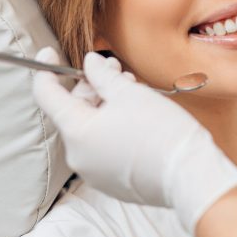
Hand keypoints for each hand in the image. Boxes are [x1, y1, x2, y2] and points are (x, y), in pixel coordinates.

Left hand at [32, 48, 236, 231]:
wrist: (190, 176)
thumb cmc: (161, 131)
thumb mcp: (129, 93)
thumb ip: (102, 76)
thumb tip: (89, 63)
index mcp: (77, 132)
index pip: (47, 96)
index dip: (46, 70)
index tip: (49, 54)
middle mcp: (78, 156)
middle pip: (73, 112)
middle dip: (90, 86)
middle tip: (114, 69)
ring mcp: (94, 173)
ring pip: (90, 129)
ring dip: (104, 106)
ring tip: (131, 91)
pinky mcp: (111, 182)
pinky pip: (103, 148)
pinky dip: (112, 129)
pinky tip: (135, 116)